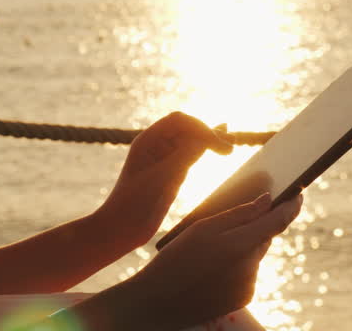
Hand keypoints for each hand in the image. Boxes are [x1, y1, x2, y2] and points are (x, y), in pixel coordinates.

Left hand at [95, 112, 233, 247]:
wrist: (120, 230)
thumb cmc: (135, 204)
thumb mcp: (163, 178)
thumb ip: (185, 155)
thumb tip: (207, 137)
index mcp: (147, 140)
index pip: (179, 121)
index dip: (201, 128)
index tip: (217, 146)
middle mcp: (154, 145)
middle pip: (186, 128)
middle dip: (208, 133)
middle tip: (230, 146)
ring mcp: (162, 159)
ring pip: (189, 141)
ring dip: (209, 141)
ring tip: (231, 146)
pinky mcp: (168, 173)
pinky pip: (188, 155)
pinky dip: (204, 151)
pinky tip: (218, 150)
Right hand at [115, 193, 303, 330]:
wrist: (159, 302)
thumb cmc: (176, 258)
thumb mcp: (202, 228)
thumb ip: (239, 213)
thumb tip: (267, 200)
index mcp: (239, 245)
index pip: (279, 221)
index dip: (292, 205)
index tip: (298, 193)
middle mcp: (250, 267)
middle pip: (264, 237)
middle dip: (254, 227)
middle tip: (230, 223)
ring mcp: (248, 285)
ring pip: (255, 255)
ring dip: (243, 247)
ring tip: (211, 252)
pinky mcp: (244, 298)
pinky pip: (248, 273)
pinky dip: (238, 265)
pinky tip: (214, 268)